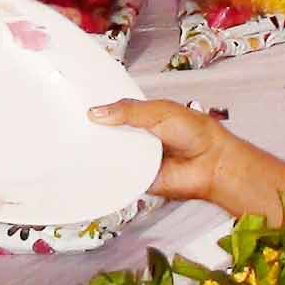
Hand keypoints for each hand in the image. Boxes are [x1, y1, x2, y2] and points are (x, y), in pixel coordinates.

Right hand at [88, 99, 251, 205]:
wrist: (212, 163)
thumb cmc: (195, 132)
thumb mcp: (159, 111)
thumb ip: (129, 111)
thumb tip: (97, 112)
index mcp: (140, 117)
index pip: (112, 112)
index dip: (96, 110)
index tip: (76, 106)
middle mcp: (135, 138)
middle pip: (107, 134)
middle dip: (94, 131)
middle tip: (73, 126)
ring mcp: (135, 158)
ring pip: (109, 154)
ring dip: (99, 152)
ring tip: (77, 144)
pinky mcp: (136, 179)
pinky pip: (117, 176)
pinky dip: (108, 172)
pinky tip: (94, 166)